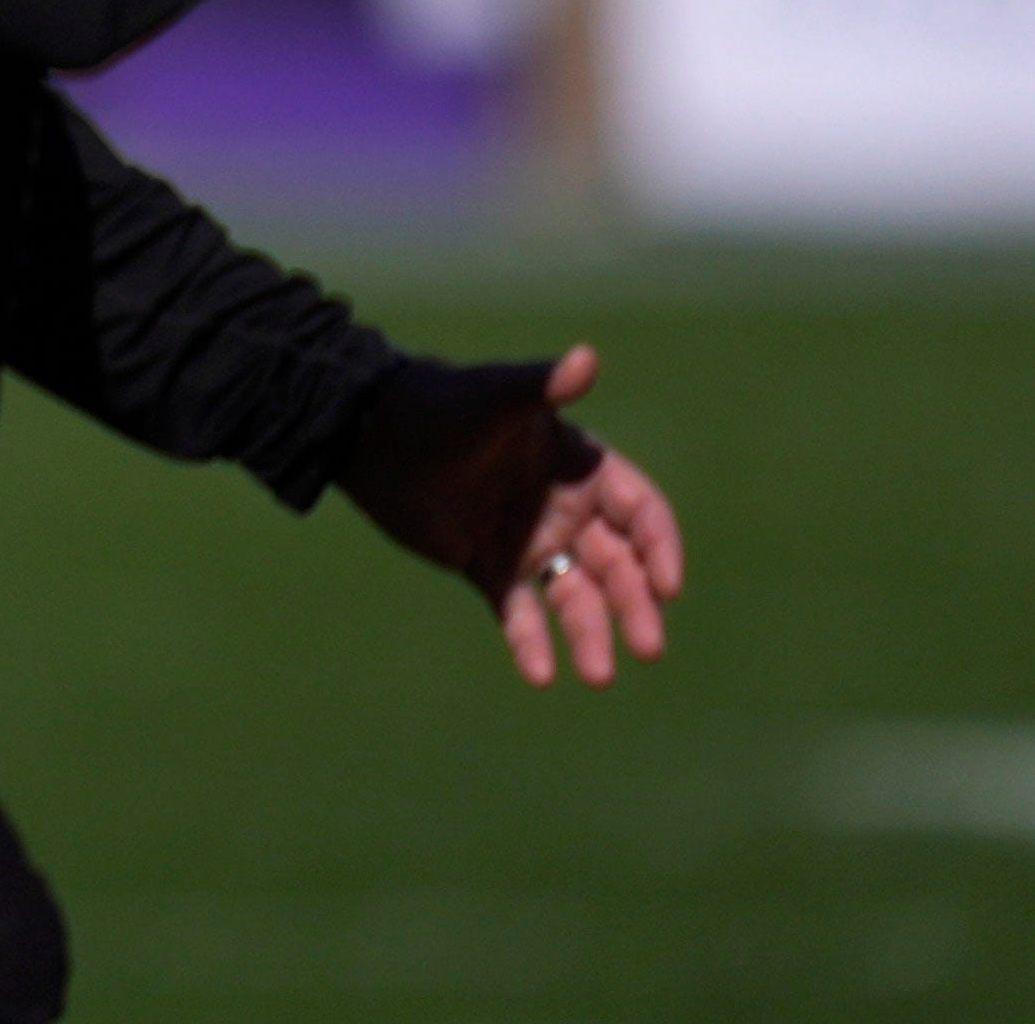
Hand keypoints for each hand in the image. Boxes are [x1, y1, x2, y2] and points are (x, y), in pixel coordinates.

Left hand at [339, 344, 684, 687]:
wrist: (367, 433)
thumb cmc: (438, 405)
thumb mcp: (492, 397)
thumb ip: (540, 386)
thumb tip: (587, 358)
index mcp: (579, 466)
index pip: (640, 512)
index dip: (658, 547)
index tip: (667, 584)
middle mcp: (564, 508)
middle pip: (617, 564)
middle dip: (636, 604)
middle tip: (648, 647)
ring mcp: (527, 539)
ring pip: (574, 596)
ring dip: (590, 634)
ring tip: (596, 676)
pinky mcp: (487, 565)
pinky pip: (519, 612)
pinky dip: (530, 643)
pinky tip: (539, 676)